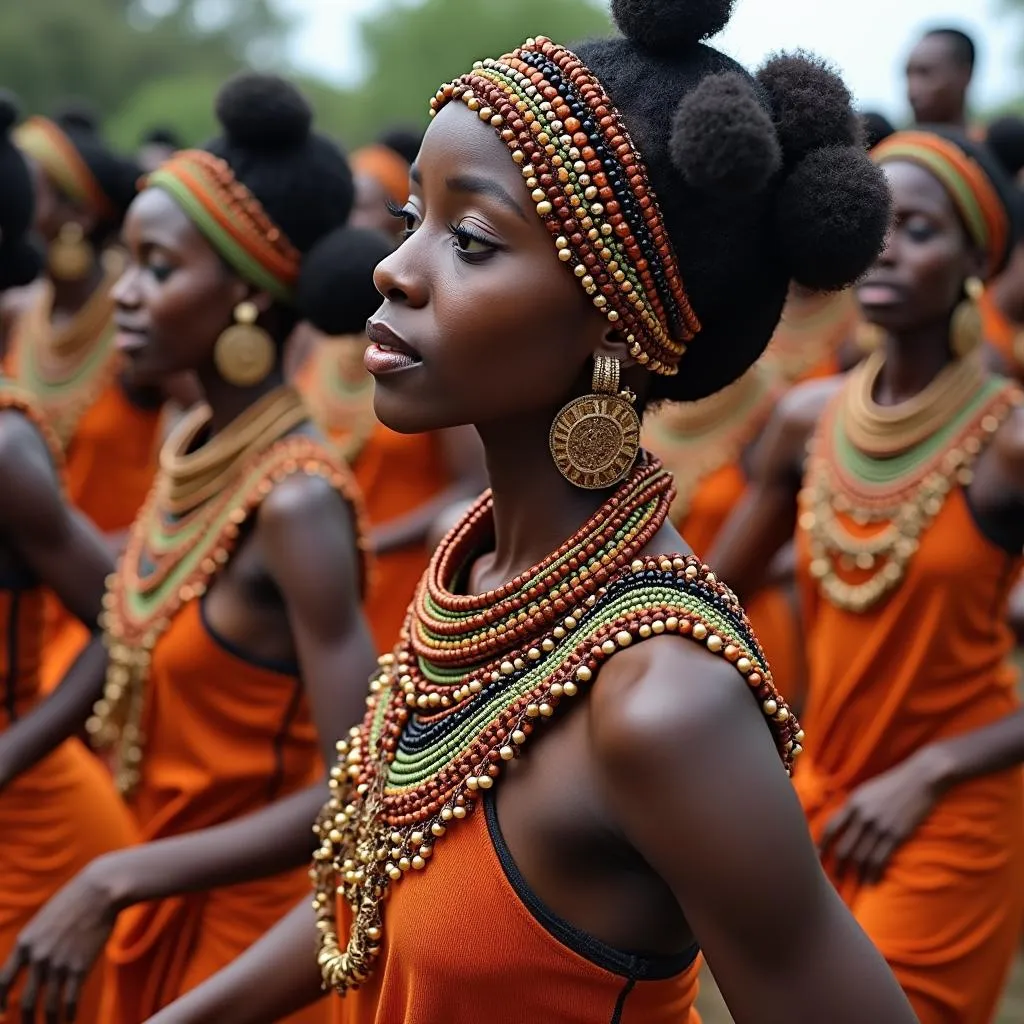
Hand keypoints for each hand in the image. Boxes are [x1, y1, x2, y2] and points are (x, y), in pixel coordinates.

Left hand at [0, 856, 123, 1022]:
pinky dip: (69, 1013)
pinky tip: (70, 1019)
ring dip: (50, 1020)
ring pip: (49, 1005)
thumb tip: (29, 965)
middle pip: (27, 1001)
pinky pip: (71, 999)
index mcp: (25, 944)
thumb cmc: (74, 901)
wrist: (101, 890)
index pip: (2, 983)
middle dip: (27, 1019)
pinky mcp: (81, 966)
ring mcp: (59, 963)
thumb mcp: (44, 919)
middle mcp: (38, 958)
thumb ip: (34, 944)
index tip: (2, 1015)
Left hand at [820, 748, 949, 884]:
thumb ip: (853, 808)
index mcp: (853, 803)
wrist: (920, 779)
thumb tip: (841, 827)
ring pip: (862, 857)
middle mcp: (863, 816)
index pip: (831, 829)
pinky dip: (873, 873)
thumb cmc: (892, 784)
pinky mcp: (897, 835)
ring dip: (855, 874)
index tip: (816, 858)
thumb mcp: (866, 792)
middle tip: (833, 879)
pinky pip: (881, 859)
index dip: (822, 846)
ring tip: (852, 885)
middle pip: (844, 848)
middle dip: (836, 866)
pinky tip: (870, 882)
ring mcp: (880, 826)